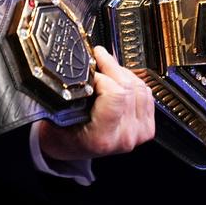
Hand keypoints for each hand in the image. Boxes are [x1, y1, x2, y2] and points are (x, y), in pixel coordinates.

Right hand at [38, 46, 154, 160]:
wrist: (73, 148)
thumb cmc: (63, 134)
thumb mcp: (59, 113)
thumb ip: (75, 92)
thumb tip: (89, 64)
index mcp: (102, 137)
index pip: (115, 94)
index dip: (102, 75)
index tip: (90, 67)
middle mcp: (124, 136)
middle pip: (129, 87)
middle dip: (111, 66)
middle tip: (97, 56)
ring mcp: (139, 132)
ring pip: (139, 87)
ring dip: (123, 72)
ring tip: (107, 66)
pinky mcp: (146, 127)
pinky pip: (146, 93)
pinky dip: (133, 81)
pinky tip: (119, 78)